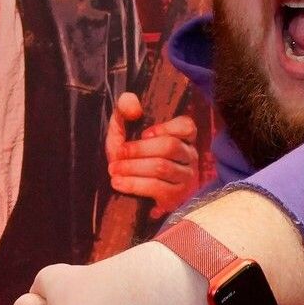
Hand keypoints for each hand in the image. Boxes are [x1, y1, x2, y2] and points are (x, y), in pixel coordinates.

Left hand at [106, 91, 199, 217]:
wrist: (127, 194)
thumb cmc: (130, 158)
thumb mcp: (124, 131)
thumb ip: (124, 111)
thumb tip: (133, 106)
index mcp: (183, 138)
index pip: (187, 126)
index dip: (166, 128)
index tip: (143, 134)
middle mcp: (190, 156)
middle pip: (169, 147)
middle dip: (138, 150)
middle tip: (117, 154)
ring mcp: (186, 178)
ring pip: (161, 167)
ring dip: (132, 168)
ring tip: (113, 170)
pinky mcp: (177, 198)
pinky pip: (157, 188)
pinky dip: (134, 184)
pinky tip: (118, 183)